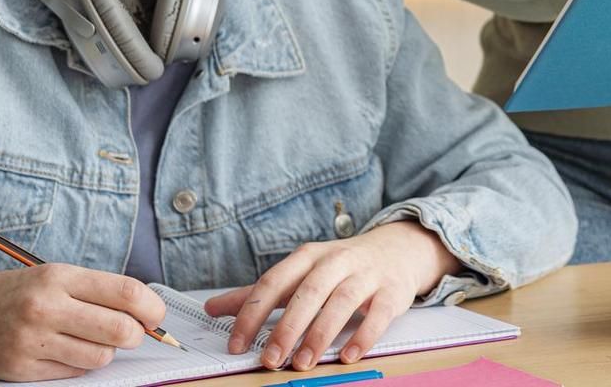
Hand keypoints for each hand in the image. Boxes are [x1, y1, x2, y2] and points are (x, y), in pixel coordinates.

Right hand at [0, 264, 166, 381]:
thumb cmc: (6, 293)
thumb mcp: (49, 276)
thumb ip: (94, 291)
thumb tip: (143, 313)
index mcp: (58, 276)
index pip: (126, 293)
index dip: (151, 309)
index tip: (155, 317)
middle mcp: (45, 306)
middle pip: (121, 330)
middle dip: (135, 336)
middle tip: (128, 333)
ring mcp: (32, 340)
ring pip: (100, 357)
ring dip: (104, 352)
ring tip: (86, 341)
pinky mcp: (20, 370)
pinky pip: (74, 374)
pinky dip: (77, 366)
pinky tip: (60, 352)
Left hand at [205, 220, 460, 368]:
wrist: (398, 248)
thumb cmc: (341, 266)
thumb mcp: (301, 272)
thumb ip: (261, 293)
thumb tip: (212, 308)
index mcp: (308, 257)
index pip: (273, 283)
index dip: (252, 313)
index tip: (237, 344)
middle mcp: (336, 261)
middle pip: (307, 293)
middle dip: (287, 327)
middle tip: (270, 359)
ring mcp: (366, 274)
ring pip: (341, 302)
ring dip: (321, 333)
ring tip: (304, 362)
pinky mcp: (392, 291)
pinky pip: (378, 313)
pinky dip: (363, 335)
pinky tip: (348, 355)